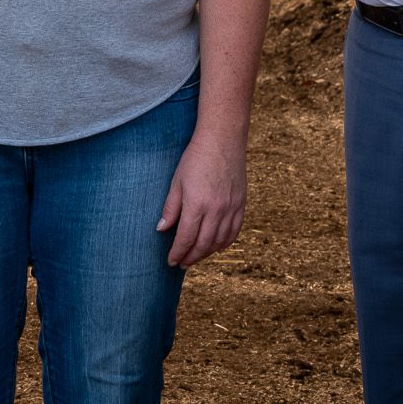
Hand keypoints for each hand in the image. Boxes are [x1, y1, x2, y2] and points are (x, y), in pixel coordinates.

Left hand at [157, 129, 246, 267]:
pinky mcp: (241, 204)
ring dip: (206, 253)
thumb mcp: (177, 181)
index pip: (185, 238)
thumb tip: (161, 229)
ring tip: (195, 257)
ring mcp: (231, 208)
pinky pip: (234, 232)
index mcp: (197, 204)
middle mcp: (216, 210)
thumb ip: (171, 208)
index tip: (171, 261)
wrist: (222, 139)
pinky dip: (224, 243)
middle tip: (181, 264)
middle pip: (203, 244)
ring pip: (219, 242)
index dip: (177, 253)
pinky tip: (215, 247)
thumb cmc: (195, 158)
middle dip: (190, 257)